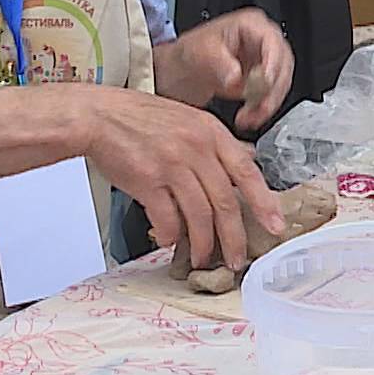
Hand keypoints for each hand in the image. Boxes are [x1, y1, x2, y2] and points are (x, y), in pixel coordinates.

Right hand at [80, 88, 285, 270]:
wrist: (98, 116)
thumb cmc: (138, 118)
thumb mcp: (187, 119)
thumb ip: (215, 142)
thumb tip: (246, 157)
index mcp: (210, 132)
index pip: (247, 172)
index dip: (264, 202)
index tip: (274, 225)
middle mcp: (196, 148)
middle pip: (225, 202)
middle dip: (233, 237)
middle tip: (236, 258)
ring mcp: (172, 165)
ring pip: (199, 216)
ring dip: (202, 244)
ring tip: (201, 257)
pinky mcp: (148, 181)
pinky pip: (167, 219)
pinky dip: (170, 235)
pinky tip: (169, 240)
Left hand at [154, 10, 293, 133]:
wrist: (180, 71)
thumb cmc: (188, 55)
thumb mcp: (199, 53)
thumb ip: (219, 63)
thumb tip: (236, 77)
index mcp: (250, 24)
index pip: (273, 42)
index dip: (273, 64)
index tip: (264, 83)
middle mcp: (262, 40)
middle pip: (282, 64)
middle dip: (272, 89)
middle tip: (259, 106)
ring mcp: (264, 60)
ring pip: (280, 82)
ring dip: (268, 103)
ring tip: (250, 117)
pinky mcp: (262, 79)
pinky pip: (272, 95)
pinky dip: (263, 108)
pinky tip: (249, 117)